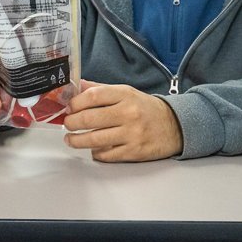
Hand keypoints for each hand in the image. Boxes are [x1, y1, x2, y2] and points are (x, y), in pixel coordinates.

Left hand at [63, 81, 183, 161]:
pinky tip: (92, 149)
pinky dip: (95, 153)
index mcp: (124, 95)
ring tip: (71, 139)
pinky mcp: (134, 152)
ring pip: (94, 139)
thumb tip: (76, 86)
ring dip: (77, 140)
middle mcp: (128, 113)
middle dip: (71, 123)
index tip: (68, 108)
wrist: (175, 126)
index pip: (92, 96)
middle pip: (89, 119)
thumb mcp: (125, 92)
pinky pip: (107, 155)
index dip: (75, 103)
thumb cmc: (145, 108)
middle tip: (67, 124)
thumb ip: (100, 89)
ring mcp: (132, 134)